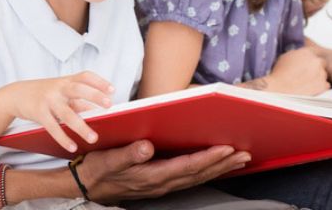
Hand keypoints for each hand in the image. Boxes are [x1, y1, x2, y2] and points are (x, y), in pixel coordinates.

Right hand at [0, 71, 113, 152]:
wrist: (15, 94)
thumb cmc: (44, 93)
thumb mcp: (61, 93)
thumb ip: (78, 101)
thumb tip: (96, 112)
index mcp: (66, 81)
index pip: (85, 76)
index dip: (99, 82)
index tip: (112, 90)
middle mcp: (58, 88)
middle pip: (78, 89)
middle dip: (94, 96)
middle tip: (109, 105)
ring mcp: (48, 100)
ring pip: (67, 113)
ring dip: (81, 126)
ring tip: (93, 138)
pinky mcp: (39, 113)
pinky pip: (53, 127)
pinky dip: (63, 138)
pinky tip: (72, 146)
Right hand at [77, 140, 250, 202]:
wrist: (86, 186)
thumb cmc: (98, 170)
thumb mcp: (108, 160)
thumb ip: (128, 155)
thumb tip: (146, 146)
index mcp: (151, 176)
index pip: (186, 166)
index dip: (208, 158)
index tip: (226, 149)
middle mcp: (161, 183)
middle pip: (198, 174)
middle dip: (222, 164)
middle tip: (244, 154)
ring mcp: (162, 185)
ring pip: (197, 178)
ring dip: (219, 169)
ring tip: (239, 159)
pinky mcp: (160, 183)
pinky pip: (190, 179)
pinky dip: (206, 172)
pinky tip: (216, 166)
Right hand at [267, 47, 329, 94]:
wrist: (279, 90)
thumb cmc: (279, 74)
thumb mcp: (285, 57)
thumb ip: (297, 53)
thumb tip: (300, 53)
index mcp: (307, 52)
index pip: (315, 51)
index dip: (312, 57)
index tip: (310, 62)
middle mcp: (316, 61)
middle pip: (322, 63)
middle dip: (316, 67)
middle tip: (307, 74)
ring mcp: (321, 74)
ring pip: (323, 75)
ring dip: (318, 77)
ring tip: (305, 83)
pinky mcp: (323, 86)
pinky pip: (325, 85)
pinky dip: (320, 87)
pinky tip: (309, 89)